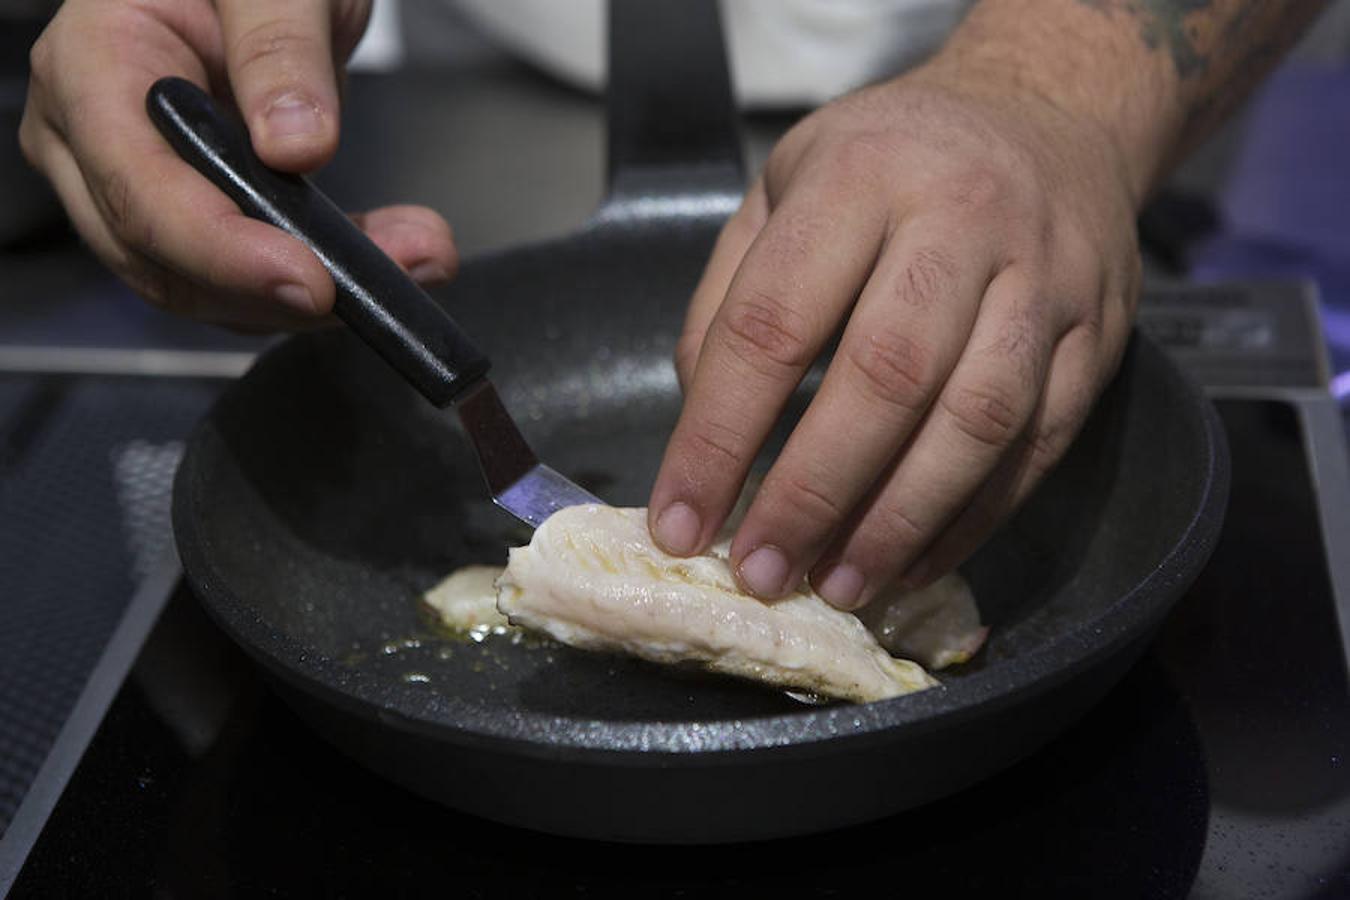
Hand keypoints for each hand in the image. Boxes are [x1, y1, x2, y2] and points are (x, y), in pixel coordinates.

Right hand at [20, 0, 456, 329]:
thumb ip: (281, 48)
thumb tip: (296, 143)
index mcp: (91, 67)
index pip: (140, 189)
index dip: (223, 248)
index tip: (309, 276)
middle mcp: (95, 140)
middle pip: (164, 259)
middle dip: (278, 288)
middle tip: (384, 280)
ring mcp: (138, 184)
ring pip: (207, 287)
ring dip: (312, 295)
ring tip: (412, 256)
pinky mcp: (194, 213)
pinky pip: (245, 277)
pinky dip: (322, 278)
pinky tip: (388, 254)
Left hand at [648, 61, 1140, 608]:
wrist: (1049, 112)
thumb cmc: (891, 160)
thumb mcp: (783, 186)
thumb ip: (730, 299)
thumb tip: (705, 430)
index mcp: (860, 176)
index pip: (772, 322)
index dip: (718, 435)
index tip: (681, 521)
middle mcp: (962, 219)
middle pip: (885, 378)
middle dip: (813, 493)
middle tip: (764, 573)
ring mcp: (1045, 279)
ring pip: (977, 420)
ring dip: (901, 521)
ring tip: (840, 586)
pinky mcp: (1100, 333)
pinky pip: (1039, 444)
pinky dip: (974, 519)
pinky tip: (915, 562)